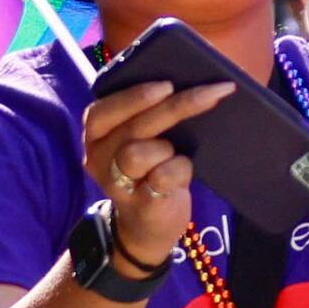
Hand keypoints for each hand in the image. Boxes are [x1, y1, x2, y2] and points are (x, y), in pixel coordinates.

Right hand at [81, 81, 233, 270]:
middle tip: (212, 92)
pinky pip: (162, 178)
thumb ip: (147, 115)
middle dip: (175, 106)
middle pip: (133, 127)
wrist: (148, 226)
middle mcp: (99, 160)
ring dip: (168, 146)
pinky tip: (183, 172)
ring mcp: (117, 186)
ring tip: (177, 151)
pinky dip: (180, 169)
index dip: (133, 96)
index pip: (101, 111)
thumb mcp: (141, 140)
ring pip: (139, 153)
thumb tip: (189, 81)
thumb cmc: (149, 169)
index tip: (168, 83)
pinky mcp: (141, 206)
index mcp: (96, 136)